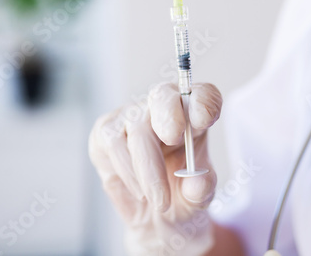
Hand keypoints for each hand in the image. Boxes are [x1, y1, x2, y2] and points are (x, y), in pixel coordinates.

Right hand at [89, 82, 221, 254]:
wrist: (152, 215)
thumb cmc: (180, 195)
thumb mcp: (198, 199)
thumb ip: (201, 189)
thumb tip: (196, 183)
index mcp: (196, 116)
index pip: (204, 95)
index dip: (203, 102)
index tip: (203, 119)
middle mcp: (164, 108)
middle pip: (163, 96)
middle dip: (168, 116)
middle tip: (173, 138)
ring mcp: (132, 115)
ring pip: (137, 128)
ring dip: (148, 169)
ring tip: (160, 202)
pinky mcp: (105, 129)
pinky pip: (112, 142)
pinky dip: (127, 172)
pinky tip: (139, 192)